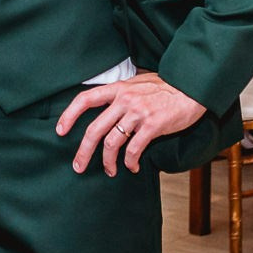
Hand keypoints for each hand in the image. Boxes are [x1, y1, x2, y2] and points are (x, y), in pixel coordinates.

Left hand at [56, 73, 207, 176]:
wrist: (191, 87)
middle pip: (94, 129)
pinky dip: (130, 162)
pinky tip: (131, 167)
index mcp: (118, 88)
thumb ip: (122, 93)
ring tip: (109, 170)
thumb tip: (108, 106)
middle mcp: (124, 100)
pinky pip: (134, 149)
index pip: (85, 99)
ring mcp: (138, 113)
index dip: (69, 115)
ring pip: (112, 142)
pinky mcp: (152, 126)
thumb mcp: (138, 82)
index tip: (60, 130)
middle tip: (78, 166)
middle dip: (83, 151)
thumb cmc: (166, 86)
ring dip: (107, 161)